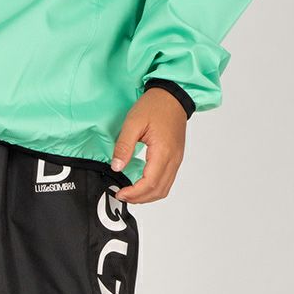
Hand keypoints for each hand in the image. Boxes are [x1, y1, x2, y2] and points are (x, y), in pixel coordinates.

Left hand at [110, 89, 187, 203]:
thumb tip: (117, 167)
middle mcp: (173, 159)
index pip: (149, 183)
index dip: (134, 193)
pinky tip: (140, 184)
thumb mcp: (133, 122)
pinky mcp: (176, 158)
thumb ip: (124, 146)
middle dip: (139, 198)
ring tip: (130, 193)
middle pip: (158, 191)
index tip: (119, 193)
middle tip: (121, 195)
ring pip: (164, 189)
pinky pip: (167, 180)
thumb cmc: (154, 105)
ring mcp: (177, 159)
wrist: (173, 95)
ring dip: (147, 196)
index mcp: (163, 151)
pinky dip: (153, 188)